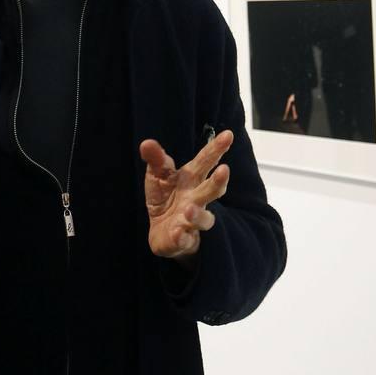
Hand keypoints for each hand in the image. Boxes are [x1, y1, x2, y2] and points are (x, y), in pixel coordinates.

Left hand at [141, 130, 232, 262]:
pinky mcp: (182, 240)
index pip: (205, 162)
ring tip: (189, 209)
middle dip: (218, 181)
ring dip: (198, 214)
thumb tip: (147, 143)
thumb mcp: (157, 176)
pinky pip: (184, 239)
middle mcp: (196, 199)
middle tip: (225, 170)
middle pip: (211, 190)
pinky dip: (182, 237)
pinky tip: (178, 233)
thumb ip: (156, 160)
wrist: (161, 231)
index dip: (216, 148)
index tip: (228, 135)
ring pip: (203, 219)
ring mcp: (192, 221)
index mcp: (191, 179)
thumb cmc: (165, 198)